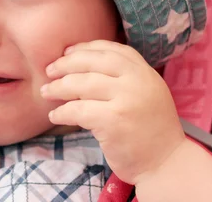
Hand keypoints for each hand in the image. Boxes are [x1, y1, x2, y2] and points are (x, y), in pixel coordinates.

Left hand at [41, 40, 185, 183]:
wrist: (166, 162)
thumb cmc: (149, 127)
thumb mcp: (144, 91)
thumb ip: (122, 75)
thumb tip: (79, 60)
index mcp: (144, 70)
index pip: (109, 49)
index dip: (84, 48)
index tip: (66, 52)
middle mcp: (136, 80)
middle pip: (91, 62)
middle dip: (65, 64)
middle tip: (48, 71)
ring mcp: (125, 100)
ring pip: (81, 84)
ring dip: (58, 88)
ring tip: (46, 92)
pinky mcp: (113, 121)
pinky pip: (78, 110)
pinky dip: (62, 112)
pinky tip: (55, 116)